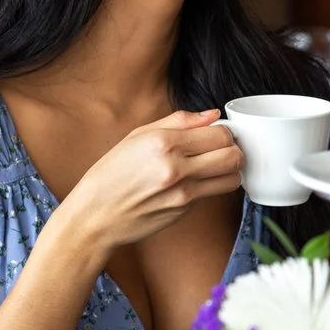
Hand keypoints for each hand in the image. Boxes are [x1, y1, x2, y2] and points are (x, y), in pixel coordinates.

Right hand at [58, 110, 241, 254]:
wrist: (95, 215)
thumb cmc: (112, 173)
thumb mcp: (137, 136)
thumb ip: (179, 122)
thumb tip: (212, 115)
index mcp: (163, 143)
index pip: (219, 133)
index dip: (224, 131)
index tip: (217, 133)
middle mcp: (175, 168)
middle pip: (233, 156)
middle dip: (234, 150)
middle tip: (222, 149)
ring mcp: (183, 192)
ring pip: (232, 178)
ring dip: (230, 170)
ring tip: (216, 166)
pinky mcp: (185, 210)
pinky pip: (213, 193)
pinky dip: (213, 186)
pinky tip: (197, 181)